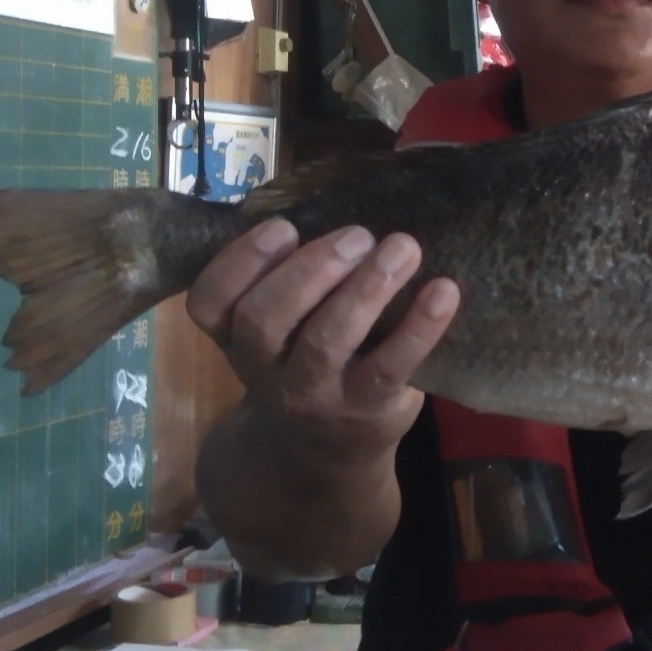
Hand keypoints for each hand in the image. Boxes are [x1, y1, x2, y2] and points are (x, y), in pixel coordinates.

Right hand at [186, 218, 459, 440]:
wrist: (325, 454)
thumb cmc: (305, 360)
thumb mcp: (277, 329)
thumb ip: (288, 277)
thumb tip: (340, 196)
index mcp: (233, 336)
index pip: (208, 302)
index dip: (238, 262)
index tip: (282, 226)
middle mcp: (263, 368)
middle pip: (264, 318)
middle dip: (310, 269)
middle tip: (358, 234)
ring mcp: (314, 392)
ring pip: (325, 341)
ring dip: (366, 288)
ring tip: (403, 247)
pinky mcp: (366, 407)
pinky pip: (390, 367)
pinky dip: (419, 327)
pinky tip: (444, 292)